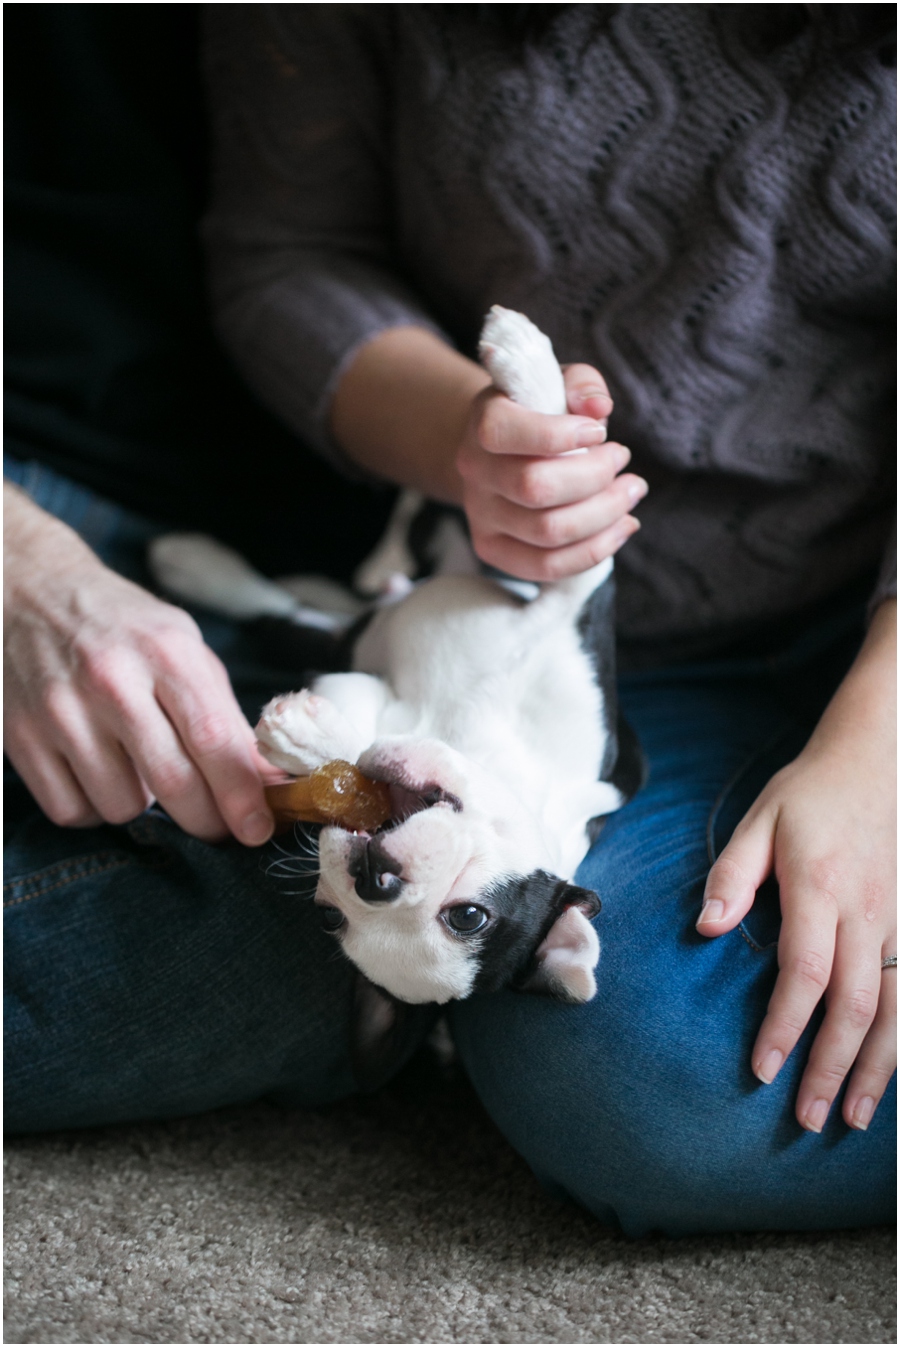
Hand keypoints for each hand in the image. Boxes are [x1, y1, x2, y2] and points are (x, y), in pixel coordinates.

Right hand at [4, 484, 273, 844]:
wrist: (29, 593)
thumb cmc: (122, 626)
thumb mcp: (183, 647)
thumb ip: (225, 713)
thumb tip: (270, 779)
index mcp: (165, 652)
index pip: (213, 738)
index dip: (241, 794)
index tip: (258, 829)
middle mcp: (112, 680)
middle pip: (173, 782)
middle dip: (205, 820)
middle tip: (216, 826)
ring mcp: (61, 710)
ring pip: (121, 806)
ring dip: (140, 804)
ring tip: (137, 768)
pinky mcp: (20, 736)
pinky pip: (71, 810)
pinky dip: (92, 807)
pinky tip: (99, 774)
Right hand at [457, 364, 646, 580]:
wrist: (504, 451)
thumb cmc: (542, 413)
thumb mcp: (560, 383)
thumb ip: (582, 384)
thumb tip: (599, 409)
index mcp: (484, 420)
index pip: (505, 433)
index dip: (559, 435)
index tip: (599, 431)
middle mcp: (474, 470)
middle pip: (535, 488)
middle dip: (595, 476)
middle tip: (623, 458)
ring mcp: (480, 514)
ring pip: (547, 531)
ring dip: (604, 513)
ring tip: (631, 491)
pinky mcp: (493, 549)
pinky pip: (545, 567)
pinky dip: (593, 551)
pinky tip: (621, 526)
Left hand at [698, 600, 896, 1131]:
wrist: (880, 758)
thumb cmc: (812, 792)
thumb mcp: (760, 820)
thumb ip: (732, 876)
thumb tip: (707, 927)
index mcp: (821, 889)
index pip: (805, 974)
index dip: (785, 1027)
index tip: (763, 1070)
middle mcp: (868, 913)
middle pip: (855, 1005)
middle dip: (832, 1067)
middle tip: (809, 1117)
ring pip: (897, 1009)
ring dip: (878, 1068)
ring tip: (855, 1118)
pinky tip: (893, 1073)